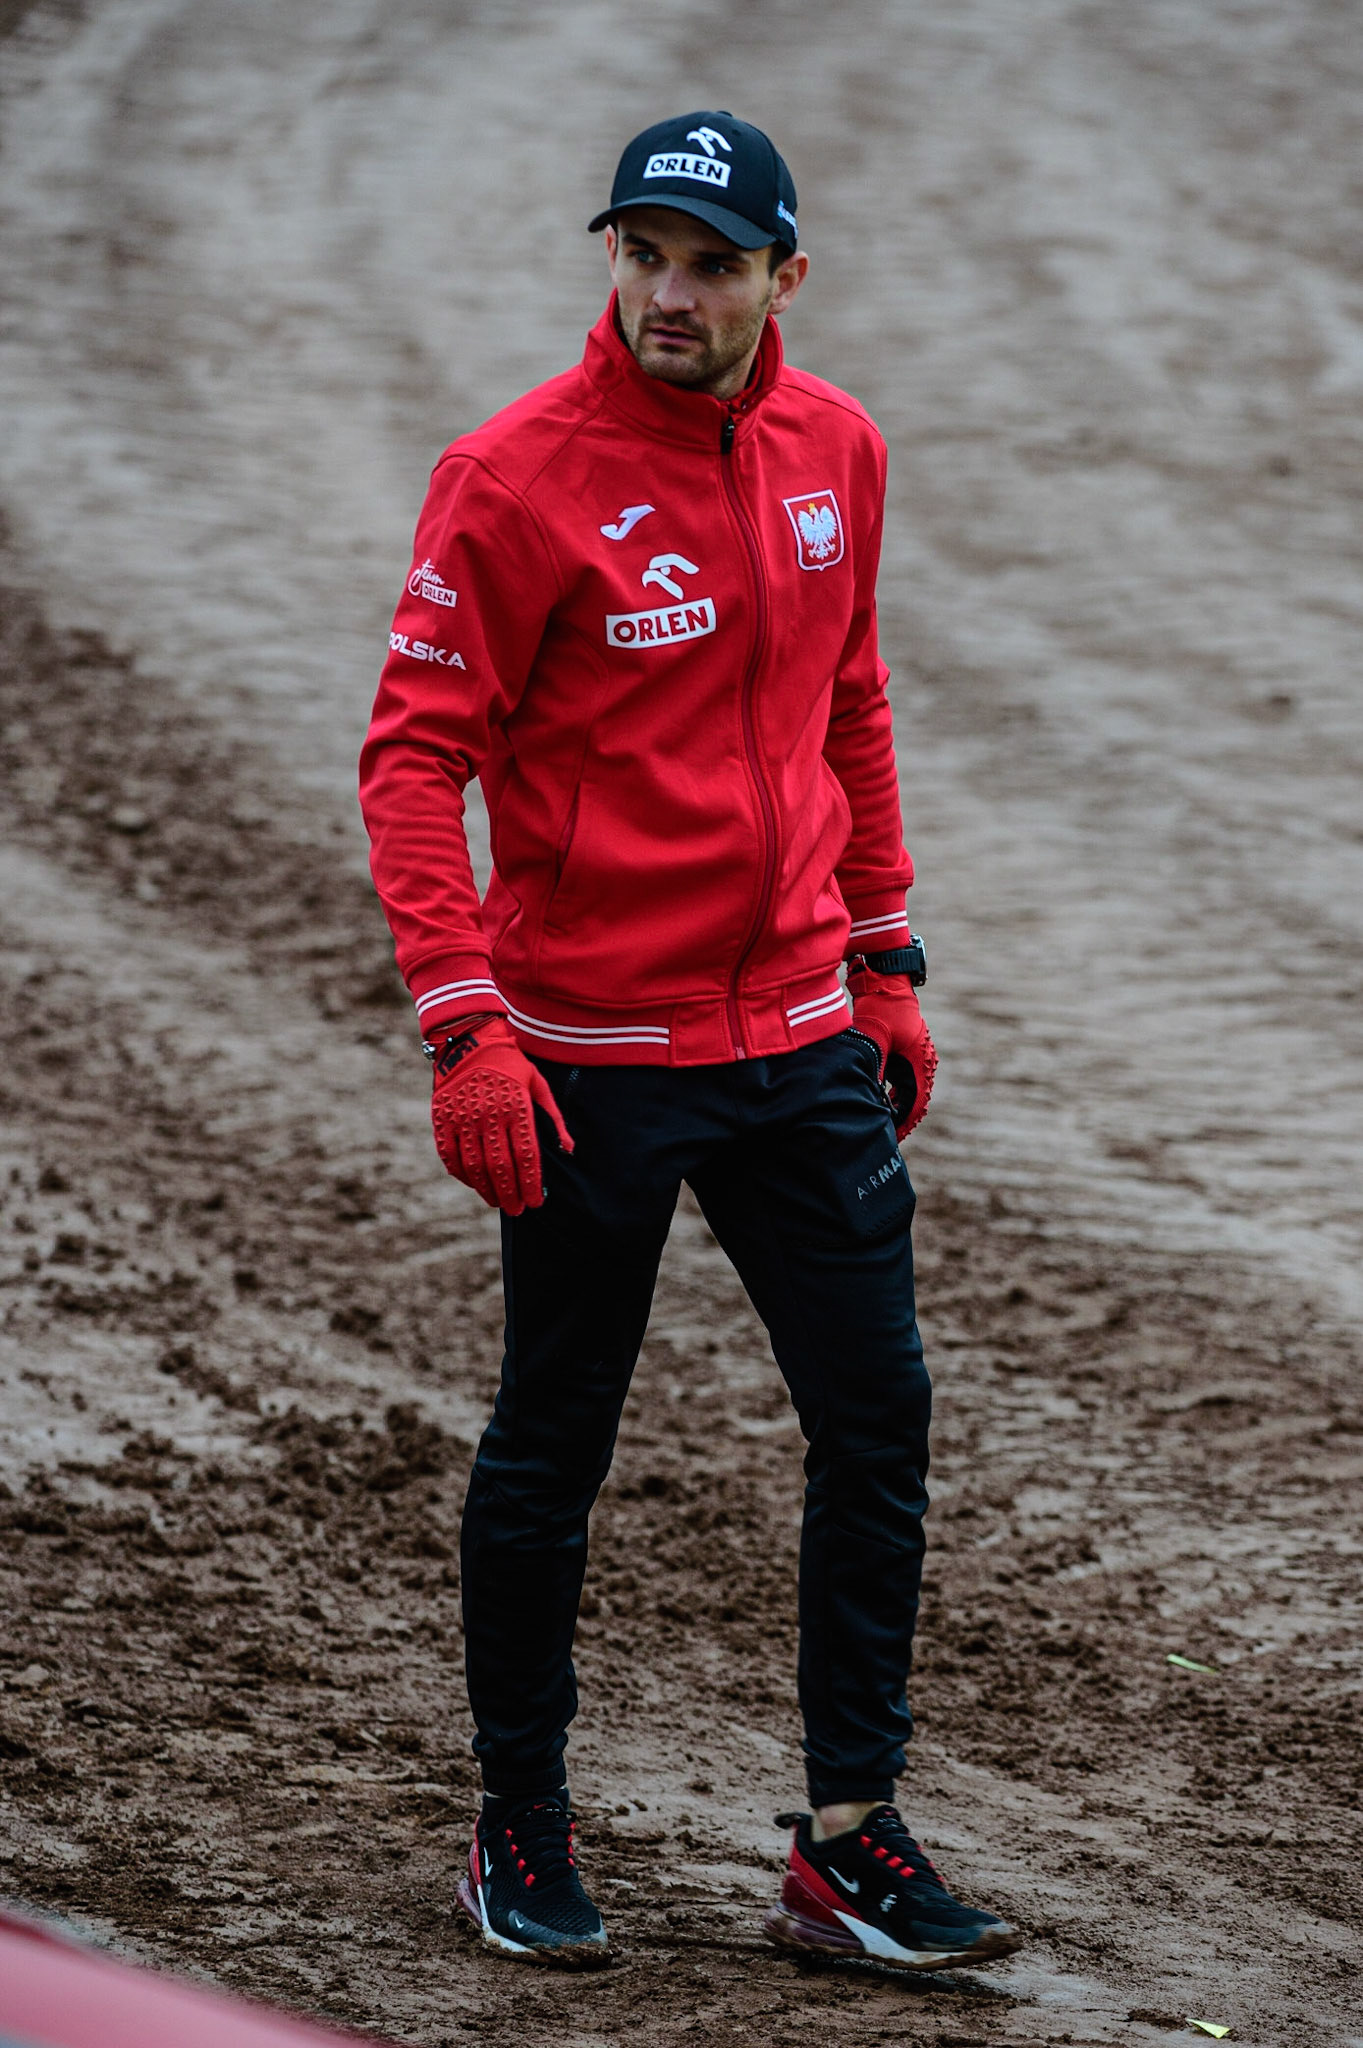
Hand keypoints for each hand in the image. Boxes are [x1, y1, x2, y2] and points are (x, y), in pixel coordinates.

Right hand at [426, 1014, 572, 1213]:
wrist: (470, 1040)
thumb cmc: (511, 1065)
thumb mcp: (539, 1085)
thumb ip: (555, 1119)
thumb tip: (569, 1149)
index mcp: (516, 1108)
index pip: (526, 1157)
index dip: (531, 1184)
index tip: (536, 1203)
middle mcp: (489, 1115)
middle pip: (501, 1167)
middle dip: (511, 1194)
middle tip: (517, 1210)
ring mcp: (463, 1118)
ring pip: (475, 1166)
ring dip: (487, 1190)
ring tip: (498, 1201)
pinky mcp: (442, 1118)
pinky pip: (451, 1156)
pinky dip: (462, 1174)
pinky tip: (474, 1184)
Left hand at [845, 962, 937, 1137]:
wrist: (886, 980)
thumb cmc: (881, 1006)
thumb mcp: (875, 1037)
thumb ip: (873, 1066)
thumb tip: (867, 1094)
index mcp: (919, 1060)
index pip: (916, 1102)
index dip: (905, 1123)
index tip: (893, 1137)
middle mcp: (923, 1060)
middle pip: (916, 1100)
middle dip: (901, 1119)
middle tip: (886, 1137)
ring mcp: (918, 1054)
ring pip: (911, 1090)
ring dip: (899, 1107)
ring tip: (885, 1125)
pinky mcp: (909, 1050)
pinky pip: (906, 1079)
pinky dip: (896, 1094)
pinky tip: (883, 1103)